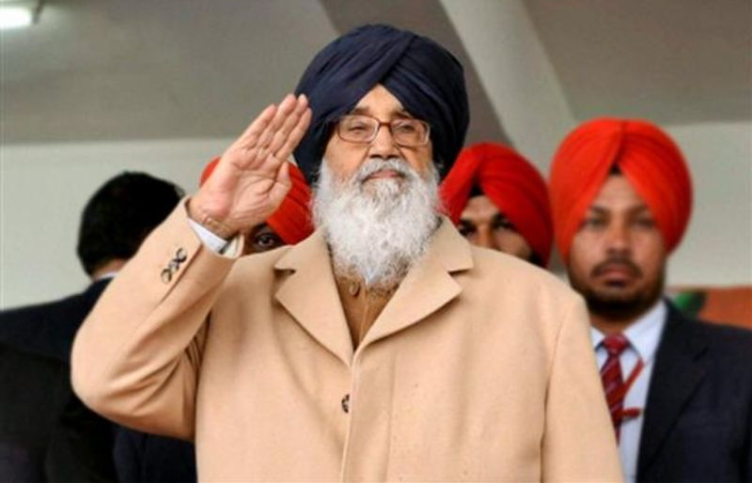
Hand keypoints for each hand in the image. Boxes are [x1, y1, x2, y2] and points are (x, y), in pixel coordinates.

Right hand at [189, 94, 311, 237]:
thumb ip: (284, 183)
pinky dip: (262, 121)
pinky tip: (271, 111)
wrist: (222, 219)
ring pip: (270, 130)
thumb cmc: (244, 212)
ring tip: (292, 100)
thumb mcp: (273, 200)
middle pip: (281, 132)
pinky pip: (252, 134)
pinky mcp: (237, 153)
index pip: (289, 143)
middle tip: (303, 99)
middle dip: (293, 115)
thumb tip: (288, 164)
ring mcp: (250, 154)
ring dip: (281, 114)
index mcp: (272, 168)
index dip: (299, 128)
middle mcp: (262, 158)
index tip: (308, 114)